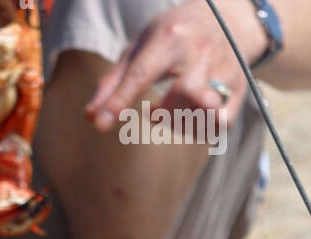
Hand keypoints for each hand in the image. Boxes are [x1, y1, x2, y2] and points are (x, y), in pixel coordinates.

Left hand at [85, 0, 269, 130]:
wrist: (227, 18)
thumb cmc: (173, 36)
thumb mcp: (141, 46)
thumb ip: (114, 81)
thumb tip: (90, 117)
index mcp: (170, 37)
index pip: (142, 72)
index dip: (120, 100)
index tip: (101, 125)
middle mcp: (202, 50)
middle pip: (184, 92)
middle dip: (164, 112)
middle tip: (153, 110)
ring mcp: (225, 68)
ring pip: (204, 110)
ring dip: (180, 122)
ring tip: (172, 111)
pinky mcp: (238, 88)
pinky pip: (220, 123)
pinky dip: (200, 129)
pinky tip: (190, 119)